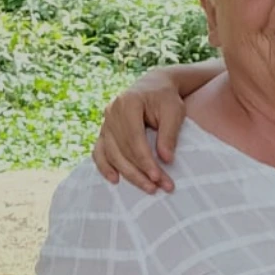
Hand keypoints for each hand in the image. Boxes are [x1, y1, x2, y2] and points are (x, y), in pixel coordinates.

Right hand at [91, 73, 184, 193]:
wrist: (154, 86)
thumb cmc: (166, 98)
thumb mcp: (174, 111)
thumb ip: (169, 134)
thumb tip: (166, 160)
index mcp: (128, 103)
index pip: (134, 139)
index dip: (145, 160)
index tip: (158, 177)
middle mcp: (112, 112)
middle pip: (122, 149)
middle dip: (140, 172)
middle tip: (158, 188)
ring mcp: (106, 121)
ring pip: (111, 153)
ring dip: (128, 174)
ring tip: (147, 188)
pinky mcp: (105, 130)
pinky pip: (100, 151)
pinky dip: (104, 166)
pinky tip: (114, 179)